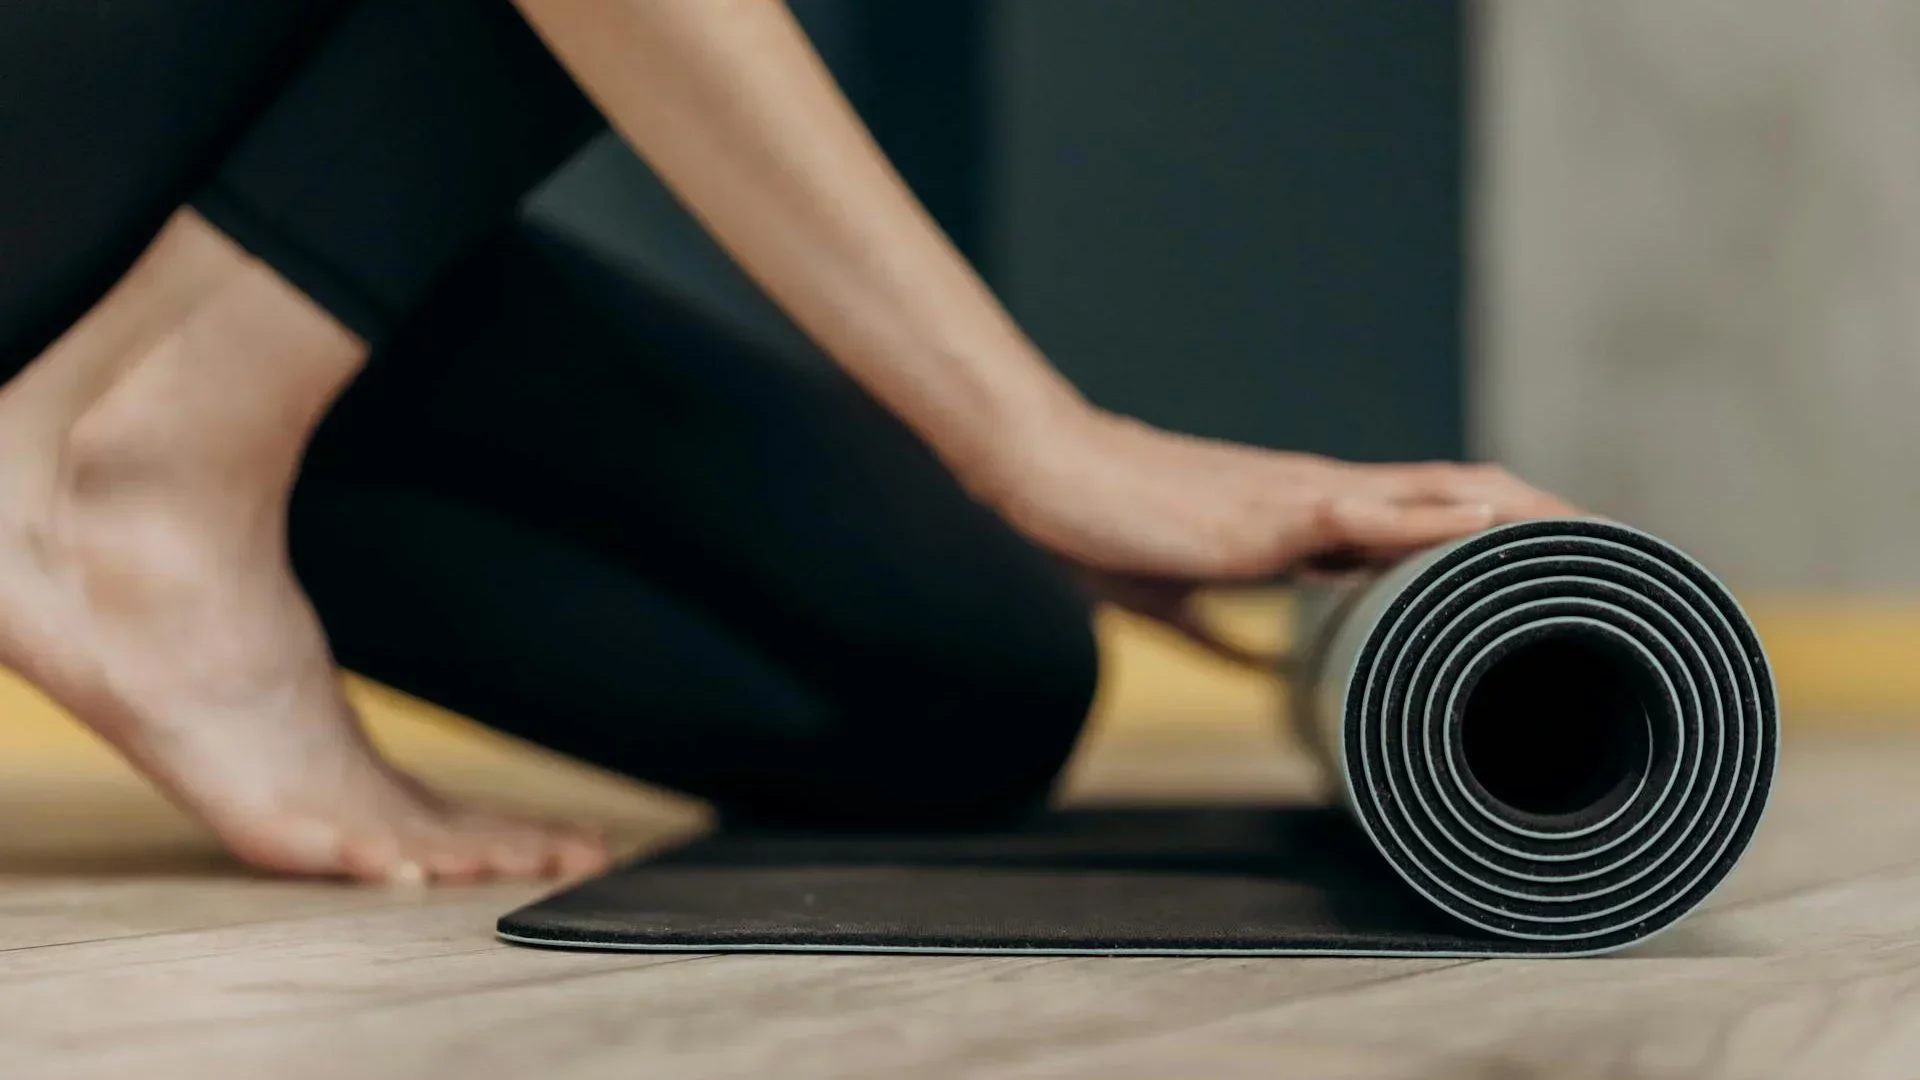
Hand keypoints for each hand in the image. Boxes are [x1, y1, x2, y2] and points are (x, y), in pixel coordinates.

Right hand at [979, 407, 1580, 662]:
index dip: (1496, 532)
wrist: (1048, 477)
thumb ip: (1225, 632)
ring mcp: (1307, 498)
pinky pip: (1380, 515)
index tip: (1556, 559)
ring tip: (1600, 538)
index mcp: (1306, 516)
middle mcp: (1324, 497)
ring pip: (1443, 495)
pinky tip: (1502, 531)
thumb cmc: (1103, 526)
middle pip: (1463, 496)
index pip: (1424, 516)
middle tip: (1622, 551)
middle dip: (1545, 521)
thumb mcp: (1174, 597)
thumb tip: (1265, 669)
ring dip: (1525, 515)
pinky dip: (1445, 523)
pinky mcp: (1279, 514)